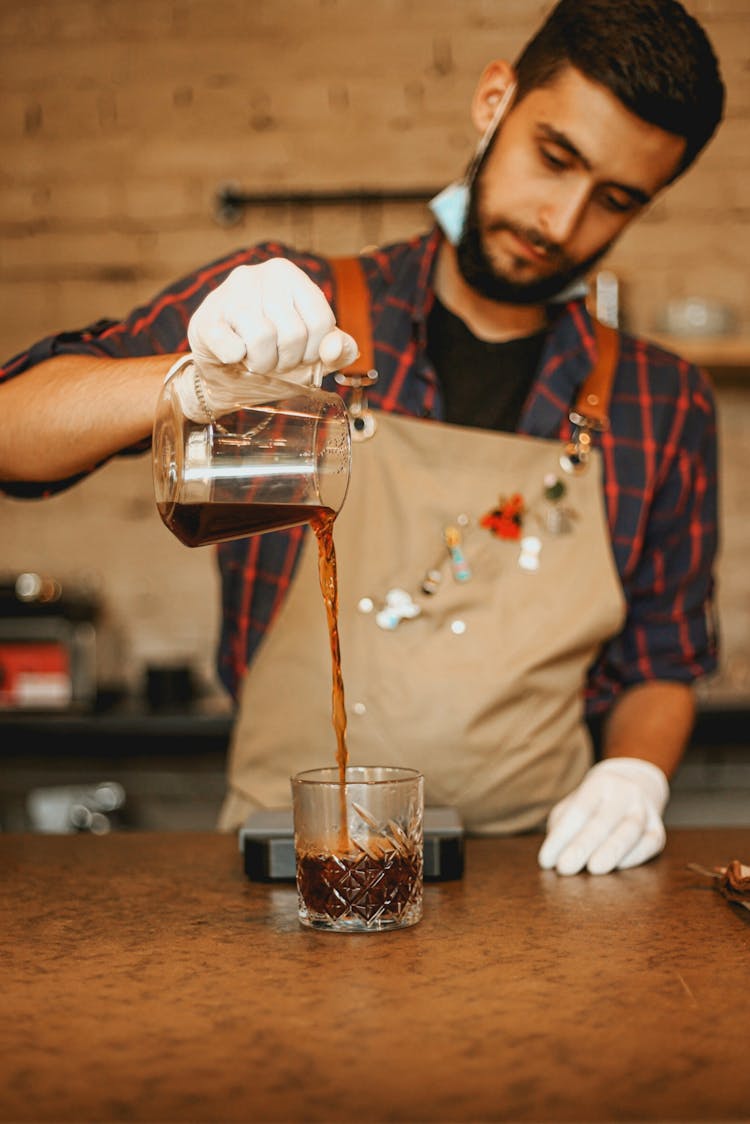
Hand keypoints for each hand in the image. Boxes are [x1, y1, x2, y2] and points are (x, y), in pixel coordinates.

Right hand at [187, 259, 358, 386]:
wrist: (223, 370)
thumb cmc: (273, 353)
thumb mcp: (312, 352)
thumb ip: (338, 349)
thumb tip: (334, 347)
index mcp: (291, 275)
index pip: (321, 322)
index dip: (313, 351)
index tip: (299, 354)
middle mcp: (261, 274)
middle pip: (294, 333)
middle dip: (286, 360)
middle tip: (273, 359)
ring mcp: (230, 292)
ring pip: (262, 339)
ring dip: (262, 363)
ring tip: (255, 359)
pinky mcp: (206, 317)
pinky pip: (231, 347)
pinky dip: (236, 360)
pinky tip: (233, 353)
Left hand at [537, 757, 669, 875]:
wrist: (633, 785)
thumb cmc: (593, 803)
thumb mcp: (574, 804)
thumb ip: (562, 826)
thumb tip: (554, 857)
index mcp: (599, 784)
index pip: (578, 810)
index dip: (562, 836)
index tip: (546, 861)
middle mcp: (624, 793)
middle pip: (602, 821)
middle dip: (582, 846)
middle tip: (565, 868)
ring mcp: (645, 809)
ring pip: (630, 830)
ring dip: (612, 851)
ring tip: (594, 869)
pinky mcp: (657, 828)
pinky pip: (650, 842)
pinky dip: (636, 855)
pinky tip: (619, 867)